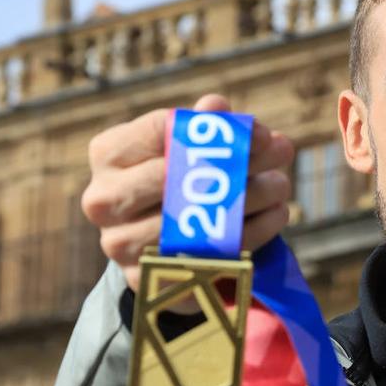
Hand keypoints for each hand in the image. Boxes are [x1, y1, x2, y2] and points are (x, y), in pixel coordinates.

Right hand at [81, 94, 294, 292]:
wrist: (153, 244)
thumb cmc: (172, 179)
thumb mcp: (182, 147)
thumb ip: (200, 125)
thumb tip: (215, 106)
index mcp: (108, 154)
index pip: (159, 130)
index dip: (214, 129)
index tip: (261, 132)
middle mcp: (103, 200)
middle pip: (175, 176)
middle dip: (237, 164)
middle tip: (281, 154)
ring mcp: (121, 244)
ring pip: (191, 219)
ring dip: (248, 199)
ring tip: (281, 186)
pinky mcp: (148, 279)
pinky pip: (207, 256)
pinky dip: (250, 234)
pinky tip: (274, 215)